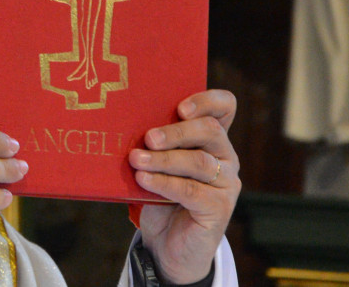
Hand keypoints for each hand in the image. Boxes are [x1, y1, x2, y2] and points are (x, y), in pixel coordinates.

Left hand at [129, 90, 239, 284]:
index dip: (207, 101)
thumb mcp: (157, 165)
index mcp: (211, 138)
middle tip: (148, 138)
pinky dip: (164, 183)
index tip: (180, 107)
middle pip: (210, 131)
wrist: (168, 247)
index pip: (224, 107)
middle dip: (176, 132)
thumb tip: (123, 124)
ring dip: (164, 159)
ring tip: (136, 160)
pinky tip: (144, 180)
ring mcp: (226, 183)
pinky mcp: (219, 208)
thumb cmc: (160, 197)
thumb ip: (153, 145)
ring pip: (199, 162)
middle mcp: (225, 157)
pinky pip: (191, 190)